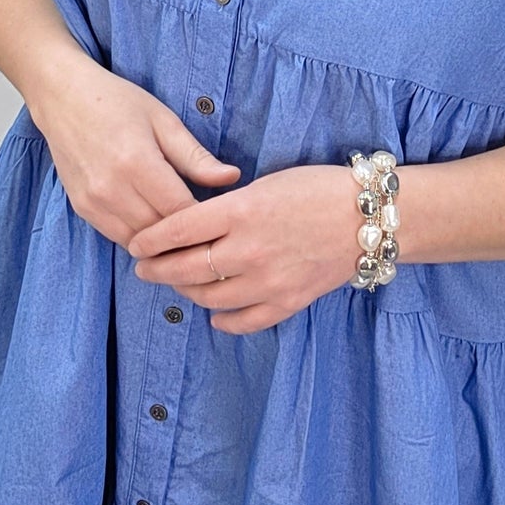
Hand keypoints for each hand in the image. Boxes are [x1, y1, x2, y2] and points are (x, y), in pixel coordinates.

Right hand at [29, 51, 242, 246]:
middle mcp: (112, 189)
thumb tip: (233, 178)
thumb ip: (196, 156)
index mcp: (137, 163)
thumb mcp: (164, 120)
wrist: (63, 98)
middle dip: (187, 235)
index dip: (206, 220)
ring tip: (185, 232)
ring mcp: (93, 202)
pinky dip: (139, 237)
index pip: (182, 212)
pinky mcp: (82, 209)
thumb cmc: (117, 102)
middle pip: (161, 233)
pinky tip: (155, 225)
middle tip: (209, 229)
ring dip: (163, 241)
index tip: (223, 217)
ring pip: (139, 242)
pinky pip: (118, 237)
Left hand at [126, 164, 357, 334]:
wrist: (368, 216)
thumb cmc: (315, 188)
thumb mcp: (264, 183)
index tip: (136, 244)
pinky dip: (224, 320)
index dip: (150, 240)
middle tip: (144, 268)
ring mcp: (268, 280)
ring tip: (179, 284)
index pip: (177, 229)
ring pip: (208, 297)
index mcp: (241, 210)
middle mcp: (249, 249)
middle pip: (185, 268)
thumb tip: (189, 226)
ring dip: (186, 292)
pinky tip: (216, 314)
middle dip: (157, 270)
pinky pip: (243, 321)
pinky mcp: (287, 302)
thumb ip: (225, 207)